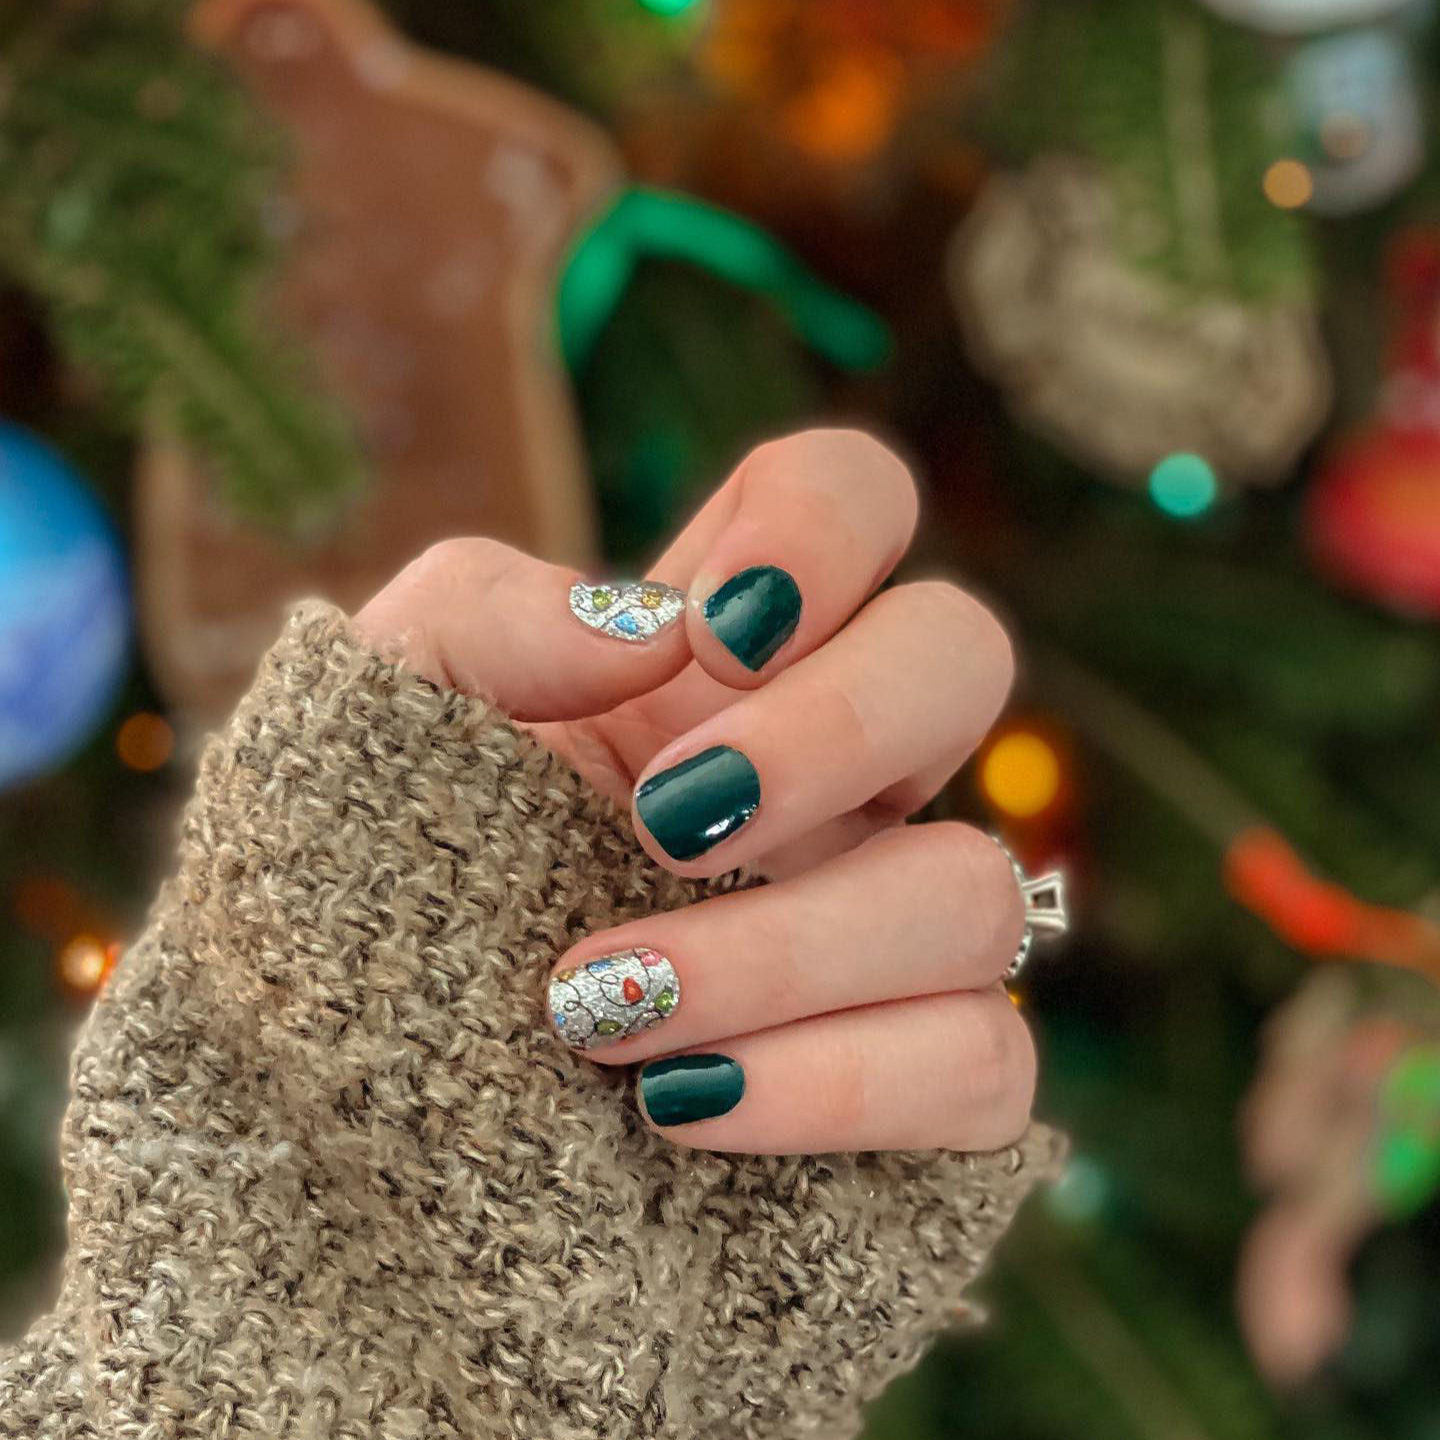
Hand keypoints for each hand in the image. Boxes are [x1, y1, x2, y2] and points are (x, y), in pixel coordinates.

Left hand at [354, 428, 1034, 1153]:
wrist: (339, 1087)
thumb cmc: (354, 871)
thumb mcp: (375, 711)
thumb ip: (487, 610)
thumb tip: (659, 625)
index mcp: (713, 660)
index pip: (853, 500)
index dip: (826, 526)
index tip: (714, 635)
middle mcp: (827, 774)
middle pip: (963, 657)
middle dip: (838, 727)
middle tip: (665, 821)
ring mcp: (879, 928)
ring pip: (976, 891)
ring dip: (788, 948)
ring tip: (599, 1004)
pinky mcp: (904, 1082)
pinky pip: (983, 1064)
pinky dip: (840, 1088)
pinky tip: (677, 1103)